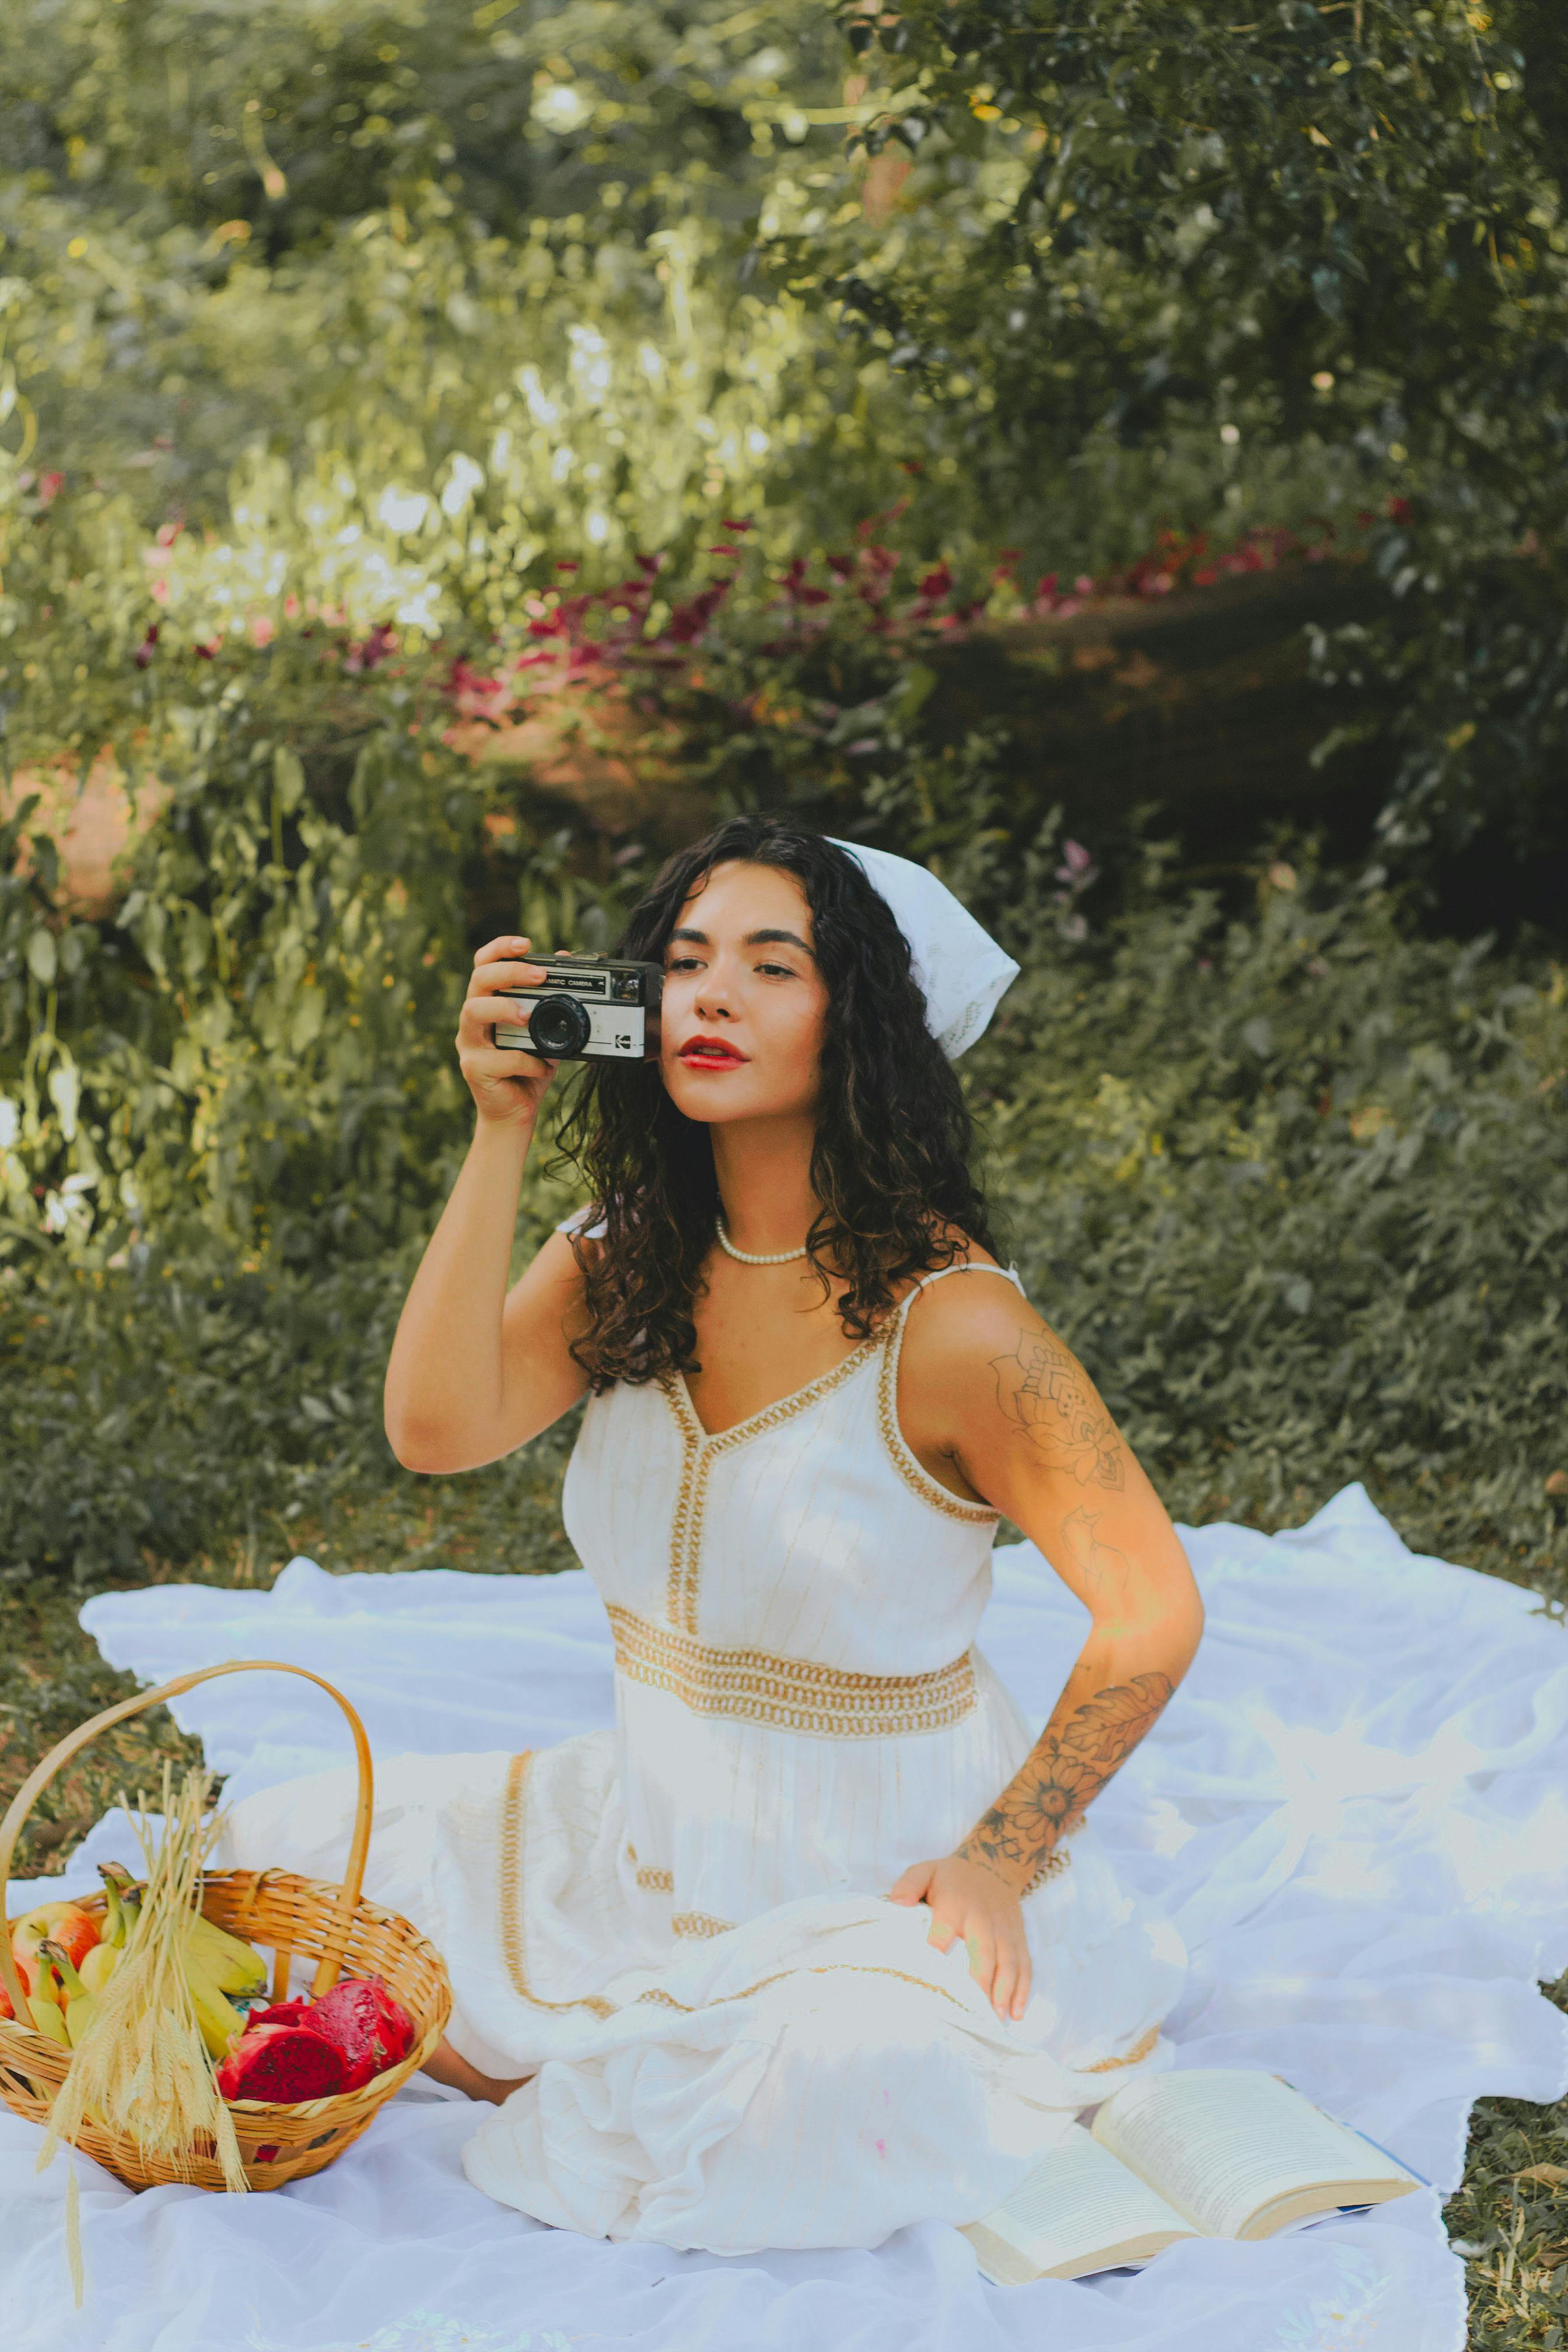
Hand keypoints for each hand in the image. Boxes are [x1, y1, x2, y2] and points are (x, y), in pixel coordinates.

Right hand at [457, 937, 559, 1128]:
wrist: (516, 1113)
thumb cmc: (528, 1069)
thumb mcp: (547, 1031)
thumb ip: (552, 1000)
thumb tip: (564, 960)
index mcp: (488, 1004)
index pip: (483, 965)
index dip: (500, 948)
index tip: (525, 943)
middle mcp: (473, 1020)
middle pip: (478, 980)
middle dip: (509, 971)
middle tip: (539, 975)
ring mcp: (469, 1044)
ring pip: (473, 1011)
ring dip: (503, 1008)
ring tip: (528, 1017)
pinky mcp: (473, 1069)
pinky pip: (499, 1057)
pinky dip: (526, 1060)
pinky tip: (542, 1066)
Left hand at [886, 1852, 1031, 2021]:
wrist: (994, 1863)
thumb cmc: (951, 1876)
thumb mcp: (925, 1871)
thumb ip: (909, 1885)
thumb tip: (897, 1903)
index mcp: (955, 1903)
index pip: (945, 1928)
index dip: (937, 1949)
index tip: (931, 1978)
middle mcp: (982, 1918)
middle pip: (984, 1952)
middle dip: (981, 1982)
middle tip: (975, 2012)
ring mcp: (1004, 1929)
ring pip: (1008, 1962)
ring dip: (1005, 1991)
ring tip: (997, 2019)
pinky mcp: (1018, 1937)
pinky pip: (1024, 1964)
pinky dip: (1023, 1989)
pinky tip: (1016, 2014)